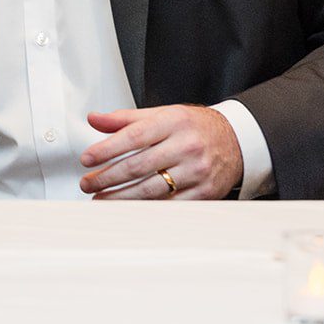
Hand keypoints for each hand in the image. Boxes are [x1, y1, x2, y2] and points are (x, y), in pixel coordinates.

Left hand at [78, 105, 242, 199]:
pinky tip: (129, 209)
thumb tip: (94, 119)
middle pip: (139, 166)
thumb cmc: (194, 127)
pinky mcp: (204, 192)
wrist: (237, 140)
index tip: (86, 159)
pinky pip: (170, 205)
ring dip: (121, 197)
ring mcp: (197, 171)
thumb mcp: (162, 114)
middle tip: (88, 183)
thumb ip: (125, 118)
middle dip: (108, 177)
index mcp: (173, 122)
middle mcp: (186, 146)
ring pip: (152, 189)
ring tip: (101, 199)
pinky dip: (147, 209)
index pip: (133, 136)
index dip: (106, 149)